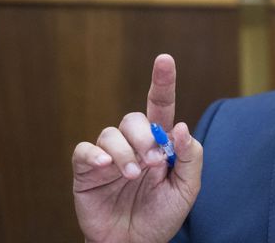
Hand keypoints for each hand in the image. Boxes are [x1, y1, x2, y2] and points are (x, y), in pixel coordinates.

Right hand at [72, 54, 202, 242]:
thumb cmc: (161, 215)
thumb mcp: (187, 188)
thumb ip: (190, 156)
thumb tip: (180, 127)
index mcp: (159, 144)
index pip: (160, 106)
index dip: (163, 81)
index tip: (165, 59)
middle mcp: (133, 144)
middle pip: (133, 119)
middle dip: (144, 137)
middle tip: (154, 163)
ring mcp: (109, 157)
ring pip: (110, 133)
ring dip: (125, 151)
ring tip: (134, 175)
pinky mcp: (86, 171)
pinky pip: (84, 150)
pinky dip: (94, 154)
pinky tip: (105, 166)